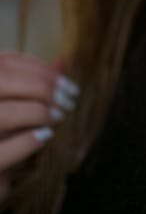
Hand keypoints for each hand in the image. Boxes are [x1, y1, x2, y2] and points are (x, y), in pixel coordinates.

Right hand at [0, 52, 79, 202]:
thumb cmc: (4, 142)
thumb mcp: (18, 111)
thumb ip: (35, 86)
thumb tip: (63, 60)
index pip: (4, 64)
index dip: (37, 68)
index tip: (63, 81)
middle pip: (2, 80)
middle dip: (42, 85)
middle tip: (69, 97)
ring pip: (4, 115)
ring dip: (38, 112)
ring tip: (59, 116)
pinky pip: (2, 153)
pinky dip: (27, 141)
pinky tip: (45, 136)